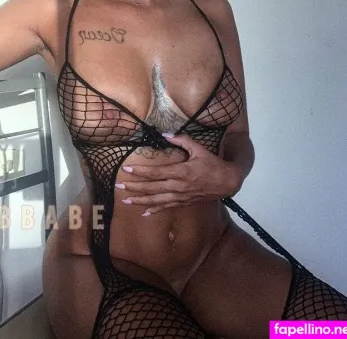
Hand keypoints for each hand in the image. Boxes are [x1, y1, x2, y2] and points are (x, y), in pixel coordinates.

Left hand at [116, 133, 242, 215]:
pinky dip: (154, 210)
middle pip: (152, 188)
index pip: (156, 172)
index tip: (126, 169)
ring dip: (140, 200)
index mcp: (181, 172)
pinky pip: (166, 207)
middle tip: (119, 186)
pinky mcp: (183, 202)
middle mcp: (178, 186)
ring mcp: (180, 196)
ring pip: (156, 200)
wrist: (227, 182)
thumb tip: (166, 133)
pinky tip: (144, 213)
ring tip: (125, 200)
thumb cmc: (212, 163)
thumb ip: (182, 140)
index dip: (140, 171)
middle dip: (134, 187)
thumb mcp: (199, 149)